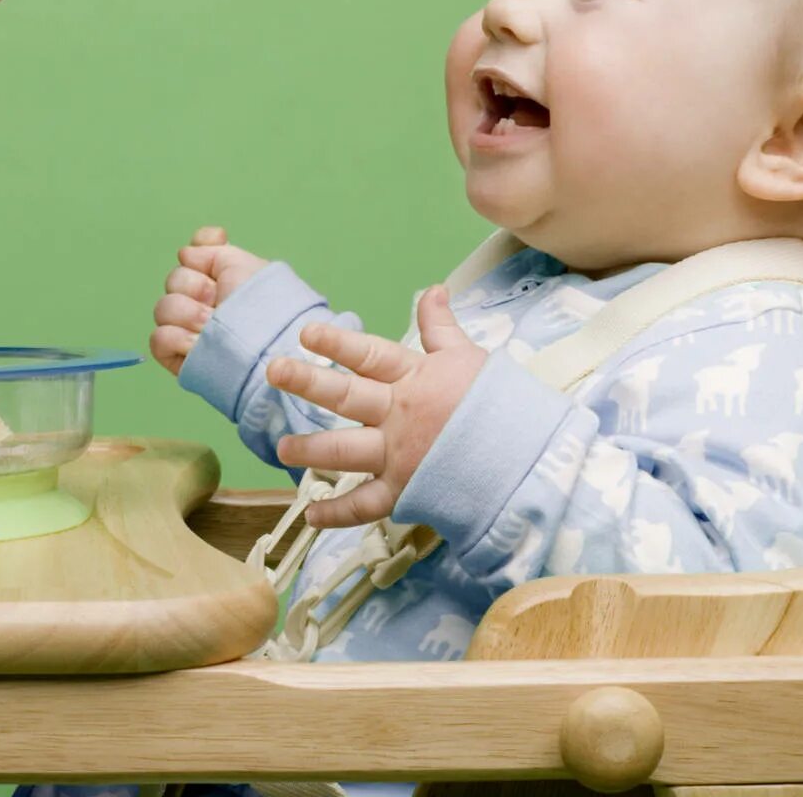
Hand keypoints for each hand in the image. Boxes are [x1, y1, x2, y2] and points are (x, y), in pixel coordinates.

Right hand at [150, 226, 269, 375]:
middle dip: (196, 287)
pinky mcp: (177, 356)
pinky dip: (177, 338)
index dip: (198, 254)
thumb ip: (212, 249)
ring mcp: (187, 330)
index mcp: (218, 281)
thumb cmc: (263, 306)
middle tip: (219, 302)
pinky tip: (198, 343)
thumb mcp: (243, 266)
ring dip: (189, 314)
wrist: (267, 345)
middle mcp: (201, 303)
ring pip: (163, 308)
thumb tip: (184, 253)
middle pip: (174, 280)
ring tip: (211, 326)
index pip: (191, 256)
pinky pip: (158, 338)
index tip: (216, 253)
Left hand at [267, 285, 486, 527]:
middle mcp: (400, 414)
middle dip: (307, 382)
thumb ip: (441, 327)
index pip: (369, 355)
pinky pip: (365, 504)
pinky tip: (312, 513)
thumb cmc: (498, 404)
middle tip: (274, 370)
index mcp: (415, 378)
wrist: (527, 458)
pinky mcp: (406, 491)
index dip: (337, 343)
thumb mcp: (469, 358)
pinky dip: (337, 512)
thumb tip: (433, 289)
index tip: (306, 333)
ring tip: (282, 446)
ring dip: (310, 448)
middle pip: (346, 395)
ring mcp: (399, 455)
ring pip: (345, 450)